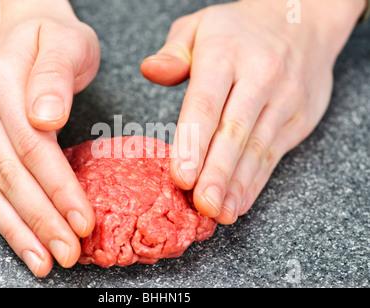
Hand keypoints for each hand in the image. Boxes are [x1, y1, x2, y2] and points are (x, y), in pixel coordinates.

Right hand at [0, 1, 99, 276]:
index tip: (82, 219)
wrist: (28, 33)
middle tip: (68, 252)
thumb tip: (45, 118)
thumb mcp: (66, 43)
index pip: (31, 144)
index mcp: (0, 79)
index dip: (57, 185)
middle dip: (42, 218)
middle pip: (11, 172)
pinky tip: (28, 244)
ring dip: (22, 230)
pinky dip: (10, 220)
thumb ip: (54, 77)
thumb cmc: (56, 40)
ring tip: (46, 261)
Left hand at [141, 0, 363, 223]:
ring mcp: (283, 99)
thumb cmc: (240, 28)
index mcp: (225, 54)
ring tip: (218, 213)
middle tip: (201, 204)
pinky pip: (273, 155)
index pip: (206, 103)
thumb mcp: (201, 25)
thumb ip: (173, 50)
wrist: (303, 20)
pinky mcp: (298, 118)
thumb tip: (151, 71)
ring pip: (256, 149)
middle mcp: (259, 77)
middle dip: (216, 173)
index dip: (193, 142)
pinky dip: (255, 182)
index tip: (181, 176)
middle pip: (234, 132)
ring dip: (236, 185)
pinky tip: (239, 202)